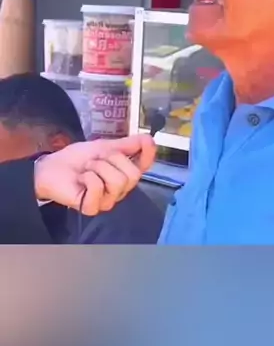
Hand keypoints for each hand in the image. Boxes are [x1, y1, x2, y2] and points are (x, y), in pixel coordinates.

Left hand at [34, 135, 155, 215]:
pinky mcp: (92, 207)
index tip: (147, 142)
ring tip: (87, 168)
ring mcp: (107, 200)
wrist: (52, 167)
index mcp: (124, 173)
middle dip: (113, 159)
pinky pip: (99, 188)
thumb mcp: (104, 146)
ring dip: (99, 167)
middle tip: (98, 159)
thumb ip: (127, 144)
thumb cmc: (77, 158)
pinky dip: (89, 177)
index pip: (145, 166)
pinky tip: (82, 179)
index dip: (149, 154)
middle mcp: (119, 189)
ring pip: (118, 181)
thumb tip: (149, 138)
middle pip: (133, 175)